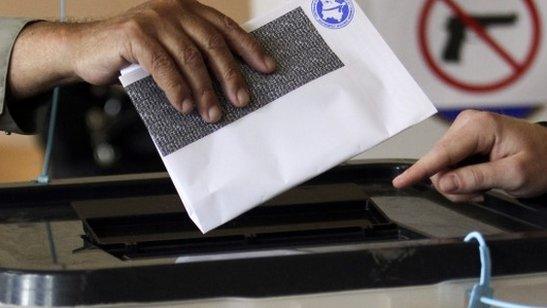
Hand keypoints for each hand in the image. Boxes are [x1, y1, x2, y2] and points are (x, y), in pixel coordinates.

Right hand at [9, 0, 275, 122]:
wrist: (86, 50)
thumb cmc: (134, 56)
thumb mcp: (169, 51)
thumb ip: (194, 58)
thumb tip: (229, 87)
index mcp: (188, 10)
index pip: (226, 28)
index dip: (250, 48)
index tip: (269, 68)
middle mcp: (174, 9)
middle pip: (212, 43)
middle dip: (230, 75)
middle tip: (242, 100)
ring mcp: (153, 19)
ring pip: (189, 56)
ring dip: (205, 88)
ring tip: (212, 113)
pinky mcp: (133, 34)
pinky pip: (162, 64)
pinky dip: (176, 88)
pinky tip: (185, 106)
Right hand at [393, 110, 546, 200]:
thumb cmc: (543, 160)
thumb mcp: (514, 175)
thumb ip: (476, 178)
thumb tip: (444, 182)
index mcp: (480, 127)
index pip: (442, 153)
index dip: (420, 170)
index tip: (400, 182)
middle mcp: (467, 124)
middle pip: (439, 163)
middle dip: (454, 185)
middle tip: (479, 194)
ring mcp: (464, 131)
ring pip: (442, 167)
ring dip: (458, 184)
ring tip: (482, 188)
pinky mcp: (463, 140)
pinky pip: (448, 165)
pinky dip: (460, 179)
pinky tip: (478, 181)